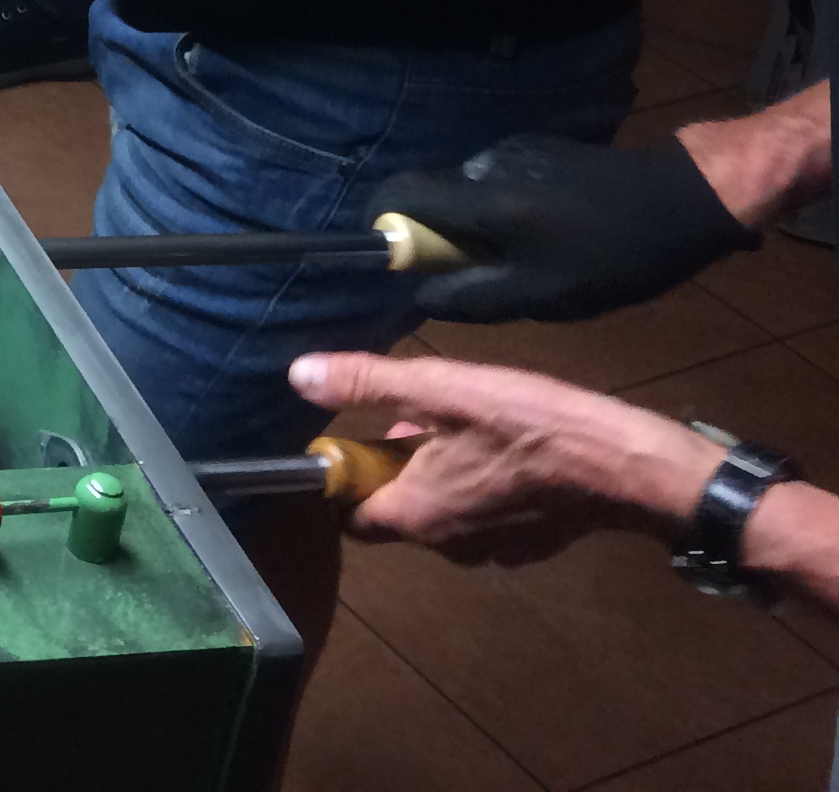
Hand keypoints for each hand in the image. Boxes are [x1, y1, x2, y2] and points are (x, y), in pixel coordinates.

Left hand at [289, 349, 719, 564]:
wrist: (628, 466)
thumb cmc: (531, 426)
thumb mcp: (442, 389)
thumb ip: (367, 383)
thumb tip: (298, 376)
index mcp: (417, 516)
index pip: (350, 514)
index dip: (344, 477)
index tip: (353, 437)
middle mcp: (449, 546)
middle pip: (395, 510)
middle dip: (395, 465)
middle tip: (416, 417)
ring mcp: (494, 550)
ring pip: (441, 510)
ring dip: (437, 471)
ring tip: (459, 423)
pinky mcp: (530, 542)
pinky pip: (482, 514)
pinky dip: (476, 484)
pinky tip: (499, 447)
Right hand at [366, 134, 760, 322]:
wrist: (684, 201)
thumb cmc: (615, 257)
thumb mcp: (544, 295)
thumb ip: (473, 295)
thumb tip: (418, 295)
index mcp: (484, 201)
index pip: (399, 193)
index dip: (384, 222)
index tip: (396, 257)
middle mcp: (486, 165)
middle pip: (428, 193)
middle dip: (434, 233)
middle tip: (472, 271)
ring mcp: (513, 151)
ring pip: (464, 191)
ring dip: (473, 223)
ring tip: (521, 257)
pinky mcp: (537, 148)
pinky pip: (494, 181)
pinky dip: (499, 210)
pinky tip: (547, 234)